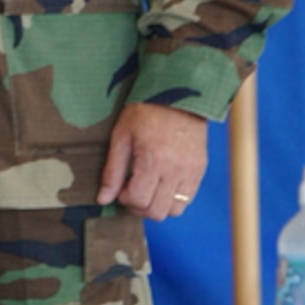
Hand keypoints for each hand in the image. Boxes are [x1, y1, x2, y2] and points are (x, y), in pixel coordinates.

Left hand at [97, 104, 207, 220]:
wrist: (179, 93)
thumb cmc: (147, 111)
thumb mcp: (122, 136)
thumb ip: (113, 171)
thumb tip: (103, 199)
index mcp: (153, 160)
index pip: (139, 200)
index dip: (125, 200)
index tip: (122, 189)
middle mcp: (175, 169)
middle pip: (157, 211)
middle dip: (140, 207)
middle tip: (133, 192)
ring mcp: (191, 171)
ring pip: (175, 210)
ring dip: (158, 206)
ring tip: (149, 190)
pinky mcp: (200, 169)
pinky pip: (188, 199)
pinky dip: (174, 199)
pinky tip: (163, 184)